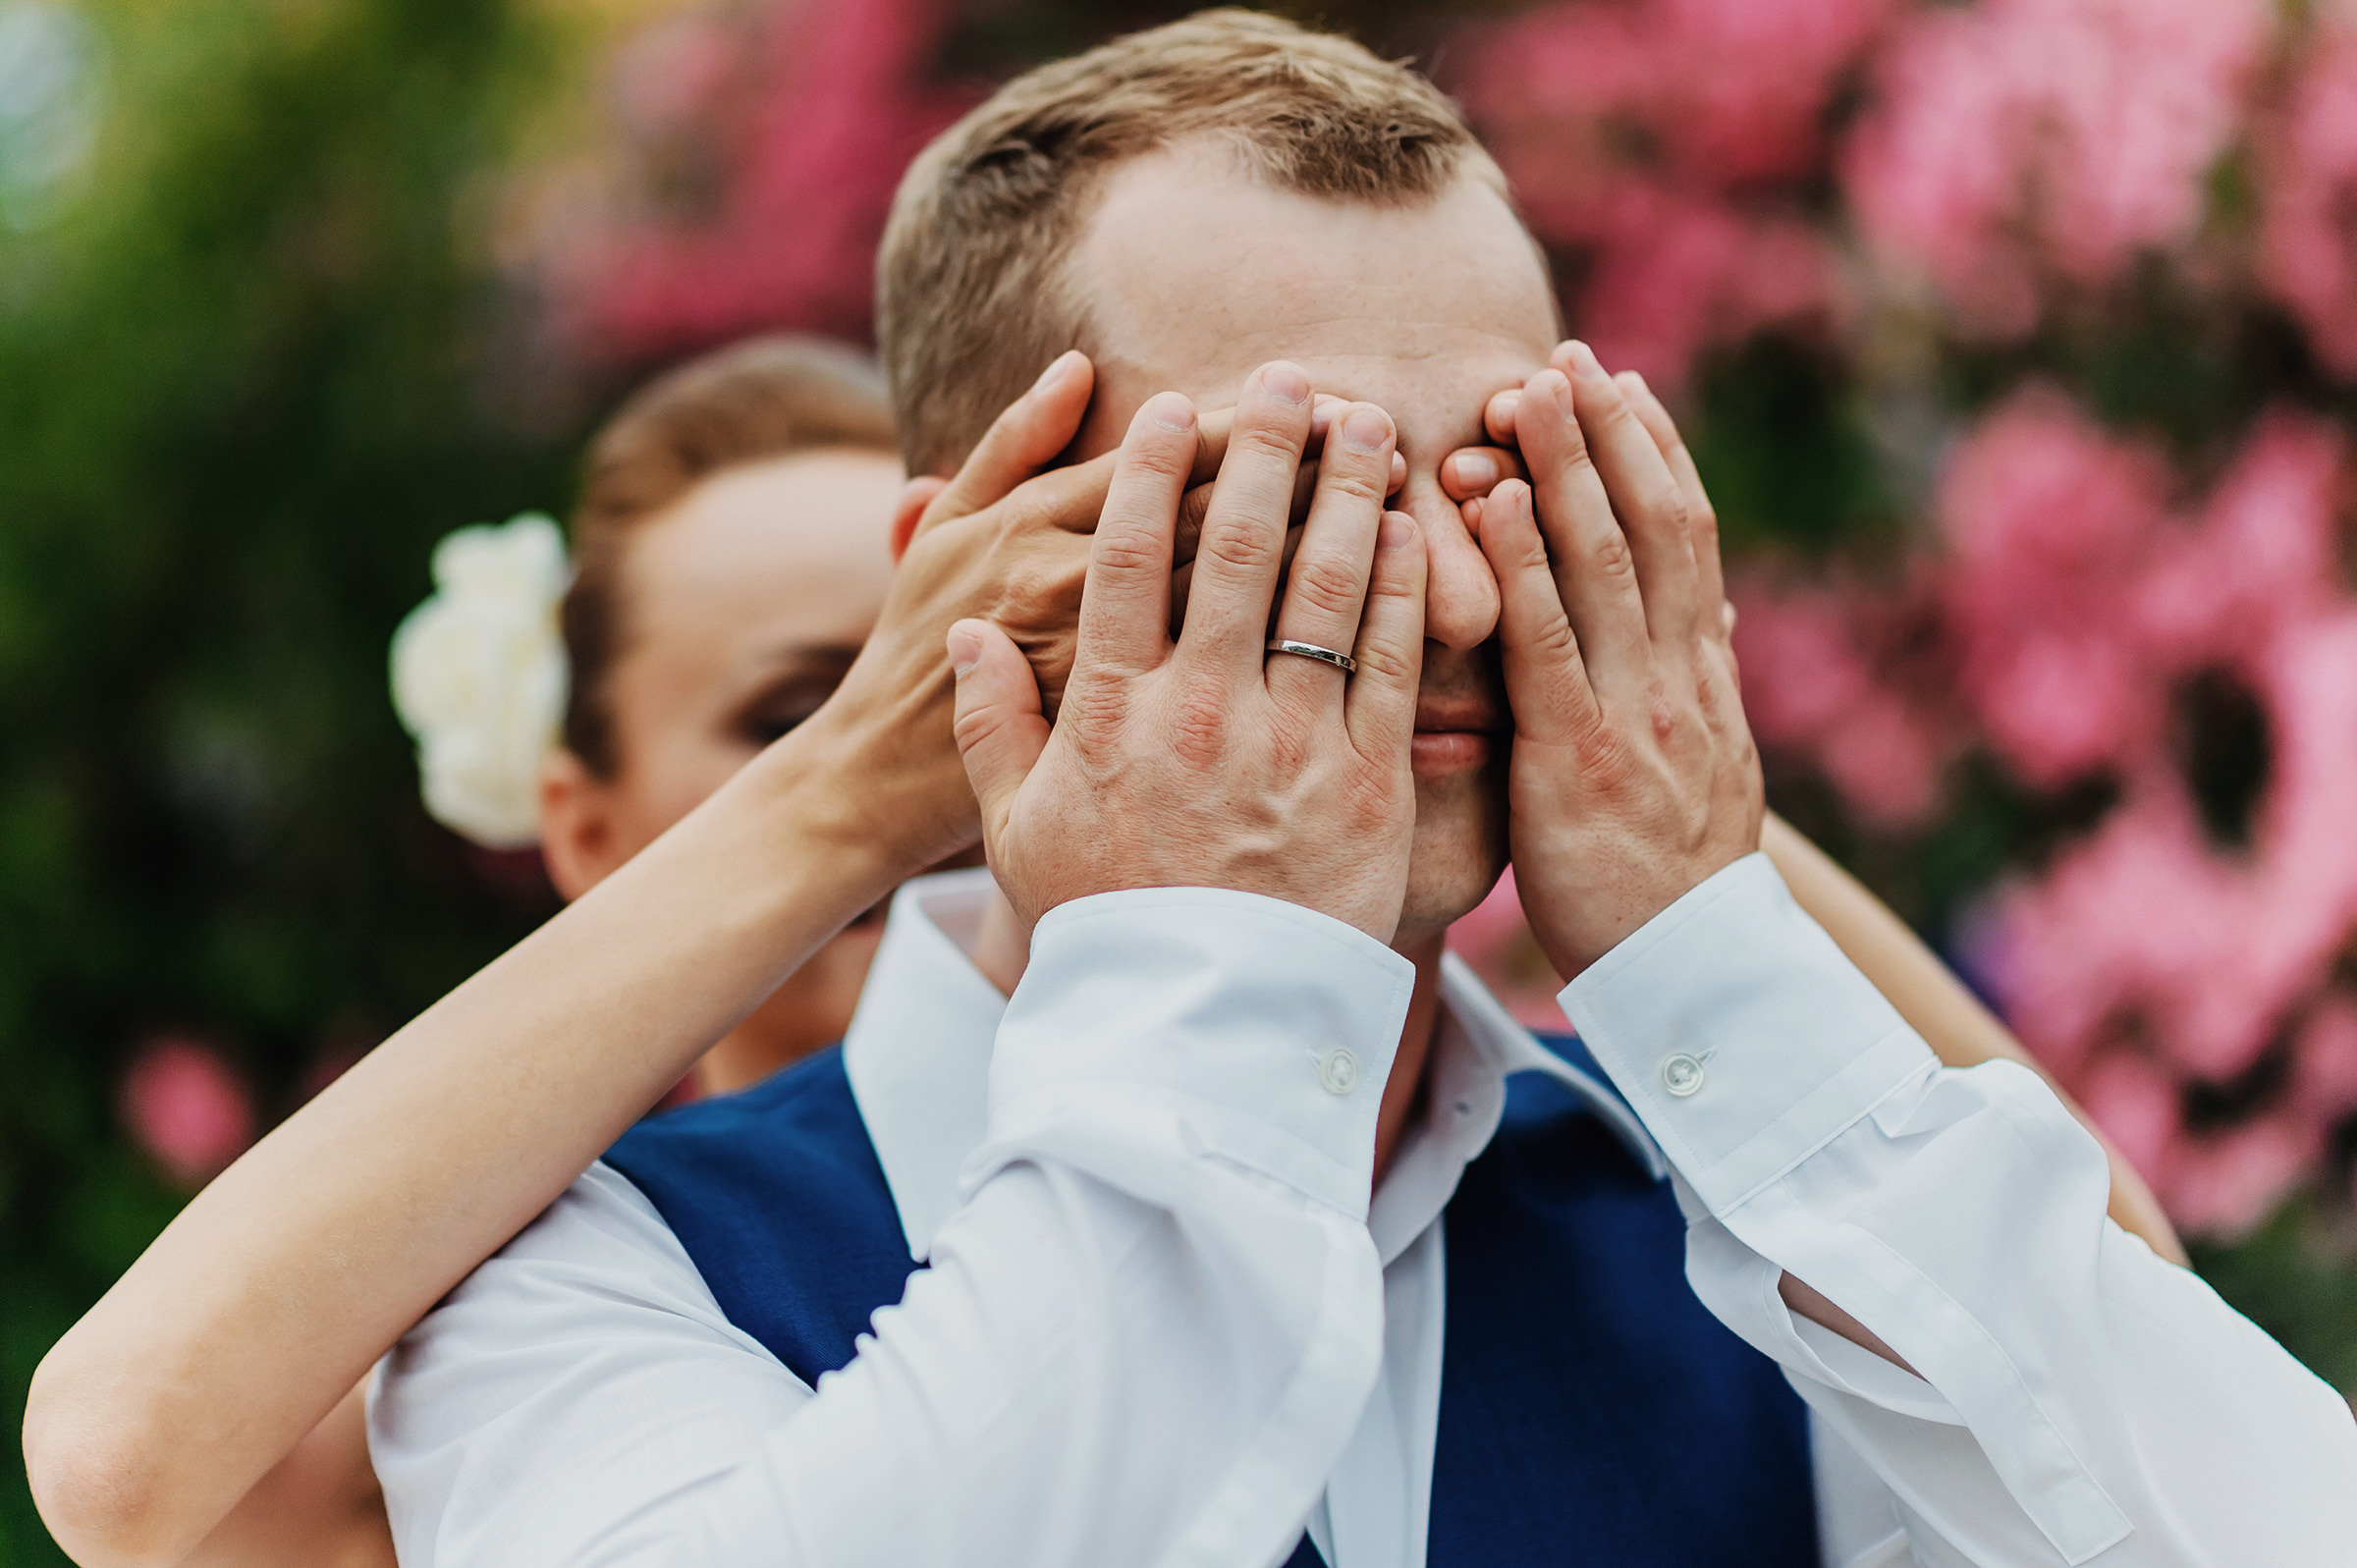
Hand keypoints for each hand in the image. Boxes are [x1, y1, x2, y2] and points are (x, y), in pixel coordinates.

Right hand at [807, 353, 1399, 868]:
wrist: (1198, 1031)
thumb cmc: (1104, 926)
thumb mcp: (1015, 833)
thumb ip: (994, 727)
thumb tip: (969, 638)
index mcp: (1110, 715)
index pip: (1124, 561)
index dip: (1148, 472)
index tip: (1170, 409)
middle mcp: (1199, 713)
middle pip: (1234, 547)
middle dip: (1265, 447)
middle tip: (1291, 377)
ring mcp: (1288, 745)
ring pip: (1324, 587)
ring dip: (1349, 490)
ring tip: (1368, 423)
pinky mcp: (1366, 784)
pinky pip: (1393, 663)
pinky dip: (1403, 587)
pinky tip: (1411, 529)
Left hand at [1477, 341, 1761, 976]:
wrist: (1700, 982)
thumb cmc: (1672, 884)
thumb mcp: (1693, 774)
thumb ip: (1677, 696)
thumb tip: (1694, 633)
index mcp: (1703, 676)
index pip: (1686, 537)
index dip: (1653, 453)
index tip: (1621, 382)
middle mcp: (1681, 676)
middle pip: (1652, 526)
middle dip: (1608, 435)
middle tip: (1564, 354)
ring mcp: (1638, 710)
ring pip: (1606, 563)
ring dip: (1565, 468)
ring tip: (1525, 390)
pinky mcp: (1582, 755)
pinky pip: (1549, 641)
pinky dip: (1524, 561)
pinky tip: (1491, 499)